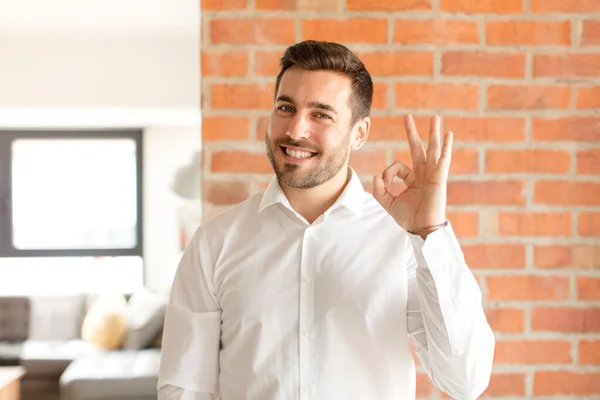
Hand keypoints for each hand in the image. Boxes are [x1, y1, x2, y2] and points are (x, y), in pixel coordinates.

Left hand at [373, 115, 452, 235]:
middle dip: (411, 133)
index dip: (388, 173)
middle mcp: (422, 174)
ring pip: (432, 150)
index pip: (397, 166)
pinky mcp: (439, 178)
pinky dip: (446, 147)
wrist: (421, 229)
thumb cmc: (408, 218)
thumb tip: (376, 175)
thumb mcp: (388, 203)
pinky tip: (448, 134)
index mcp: (412, 180)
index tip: (385, 183)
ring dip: (433, 133)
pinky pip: (443, 159)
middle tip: (407, 117)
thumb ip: (379, 190)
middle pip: (417, 148)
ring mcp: (432, 175)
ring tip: (435, 118)